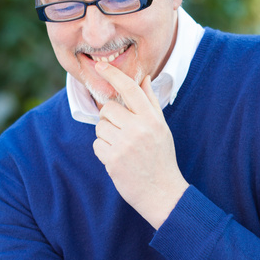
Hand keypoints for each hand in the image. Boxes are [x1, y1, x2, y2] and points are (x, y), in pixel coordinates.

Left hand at [92, 61, 188, 228]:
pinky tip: (117, 159)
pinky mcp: (113, 160)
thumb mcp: (161, 128)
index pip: (130, 89)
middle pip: (108, 109)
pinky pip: (96, 145)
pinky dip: (103, 151)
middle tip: (120, 131)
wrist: (162, 193)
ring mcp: (125, 144)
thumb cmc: (161, 158)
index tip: (100, 66)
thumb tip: (144, 77)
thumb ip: (150, 102)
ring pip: (100, 127)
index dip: (113, 75)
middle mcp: (139, 129)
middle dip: (109, 118)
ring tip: (122, 148)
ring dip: (106, 136)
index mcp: (152, 119)